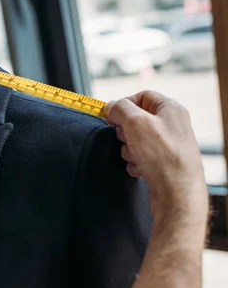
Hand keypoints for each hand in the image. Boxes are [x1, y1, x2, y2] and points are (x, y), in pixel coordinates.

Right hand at [105, 91, 206, 219]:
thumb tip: (111, 107)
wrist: (176, 192)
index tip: (112, 115)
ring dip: (128, 149)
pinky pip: (140, 156)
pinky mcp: (162, 163)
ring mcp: (167, 145)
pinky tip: (140, 168)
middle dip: (125, 130)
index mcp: (170, 109)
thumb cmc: (162, 155)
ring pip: (136, 139)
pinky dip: (135, 162)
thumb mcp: (135, 122)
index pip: (142, 96)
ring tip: (136, 156)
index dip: (124, 103)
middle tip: (126, 138)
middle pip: (137, 119)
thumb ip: (120, 108)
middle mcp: (172, 125)